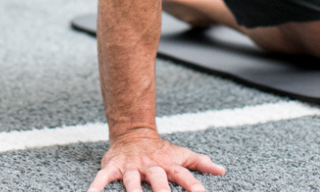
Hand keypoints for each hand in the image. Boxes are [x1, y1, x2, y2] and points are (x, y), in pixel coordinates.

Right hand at [88, 131, 225, 191]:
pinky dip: (97, 185)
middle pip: (158, 180)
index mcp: (168, 165)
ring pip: (132, 181)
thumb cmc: (161, 151)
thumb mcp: (181, 155)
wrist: (133, 132)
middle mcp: (151, 166)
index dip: (194, 186)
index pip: (184, 176)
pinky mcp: (113, 166)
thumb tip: (222, 170)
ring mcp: (131, 167)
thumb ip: (200, 163)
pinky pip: (103, 177)